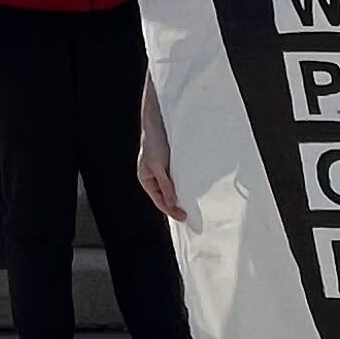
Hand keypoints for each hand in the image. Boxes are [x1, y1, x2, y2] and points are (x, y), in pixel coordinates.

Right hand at [137, 75, 187, 223]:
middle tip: (190, 214)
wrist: (158, 121)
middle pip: (166, 196)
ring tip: (192, 203)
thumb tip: (171, 204)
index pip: (159, 201)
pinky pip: (177, 178)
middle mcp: (153, 176)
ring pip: (172, 188)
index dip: (171, 210)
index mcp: (146, 179)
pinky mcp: (170, 163)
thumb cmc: (155, 142)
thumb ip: (166, 185)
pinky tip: (191, 186)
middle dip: (176, 205)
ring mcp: (162, 170)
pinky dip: (183, 184)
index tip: (184, 217)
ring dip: (180, 194)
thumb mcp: (159, 166)